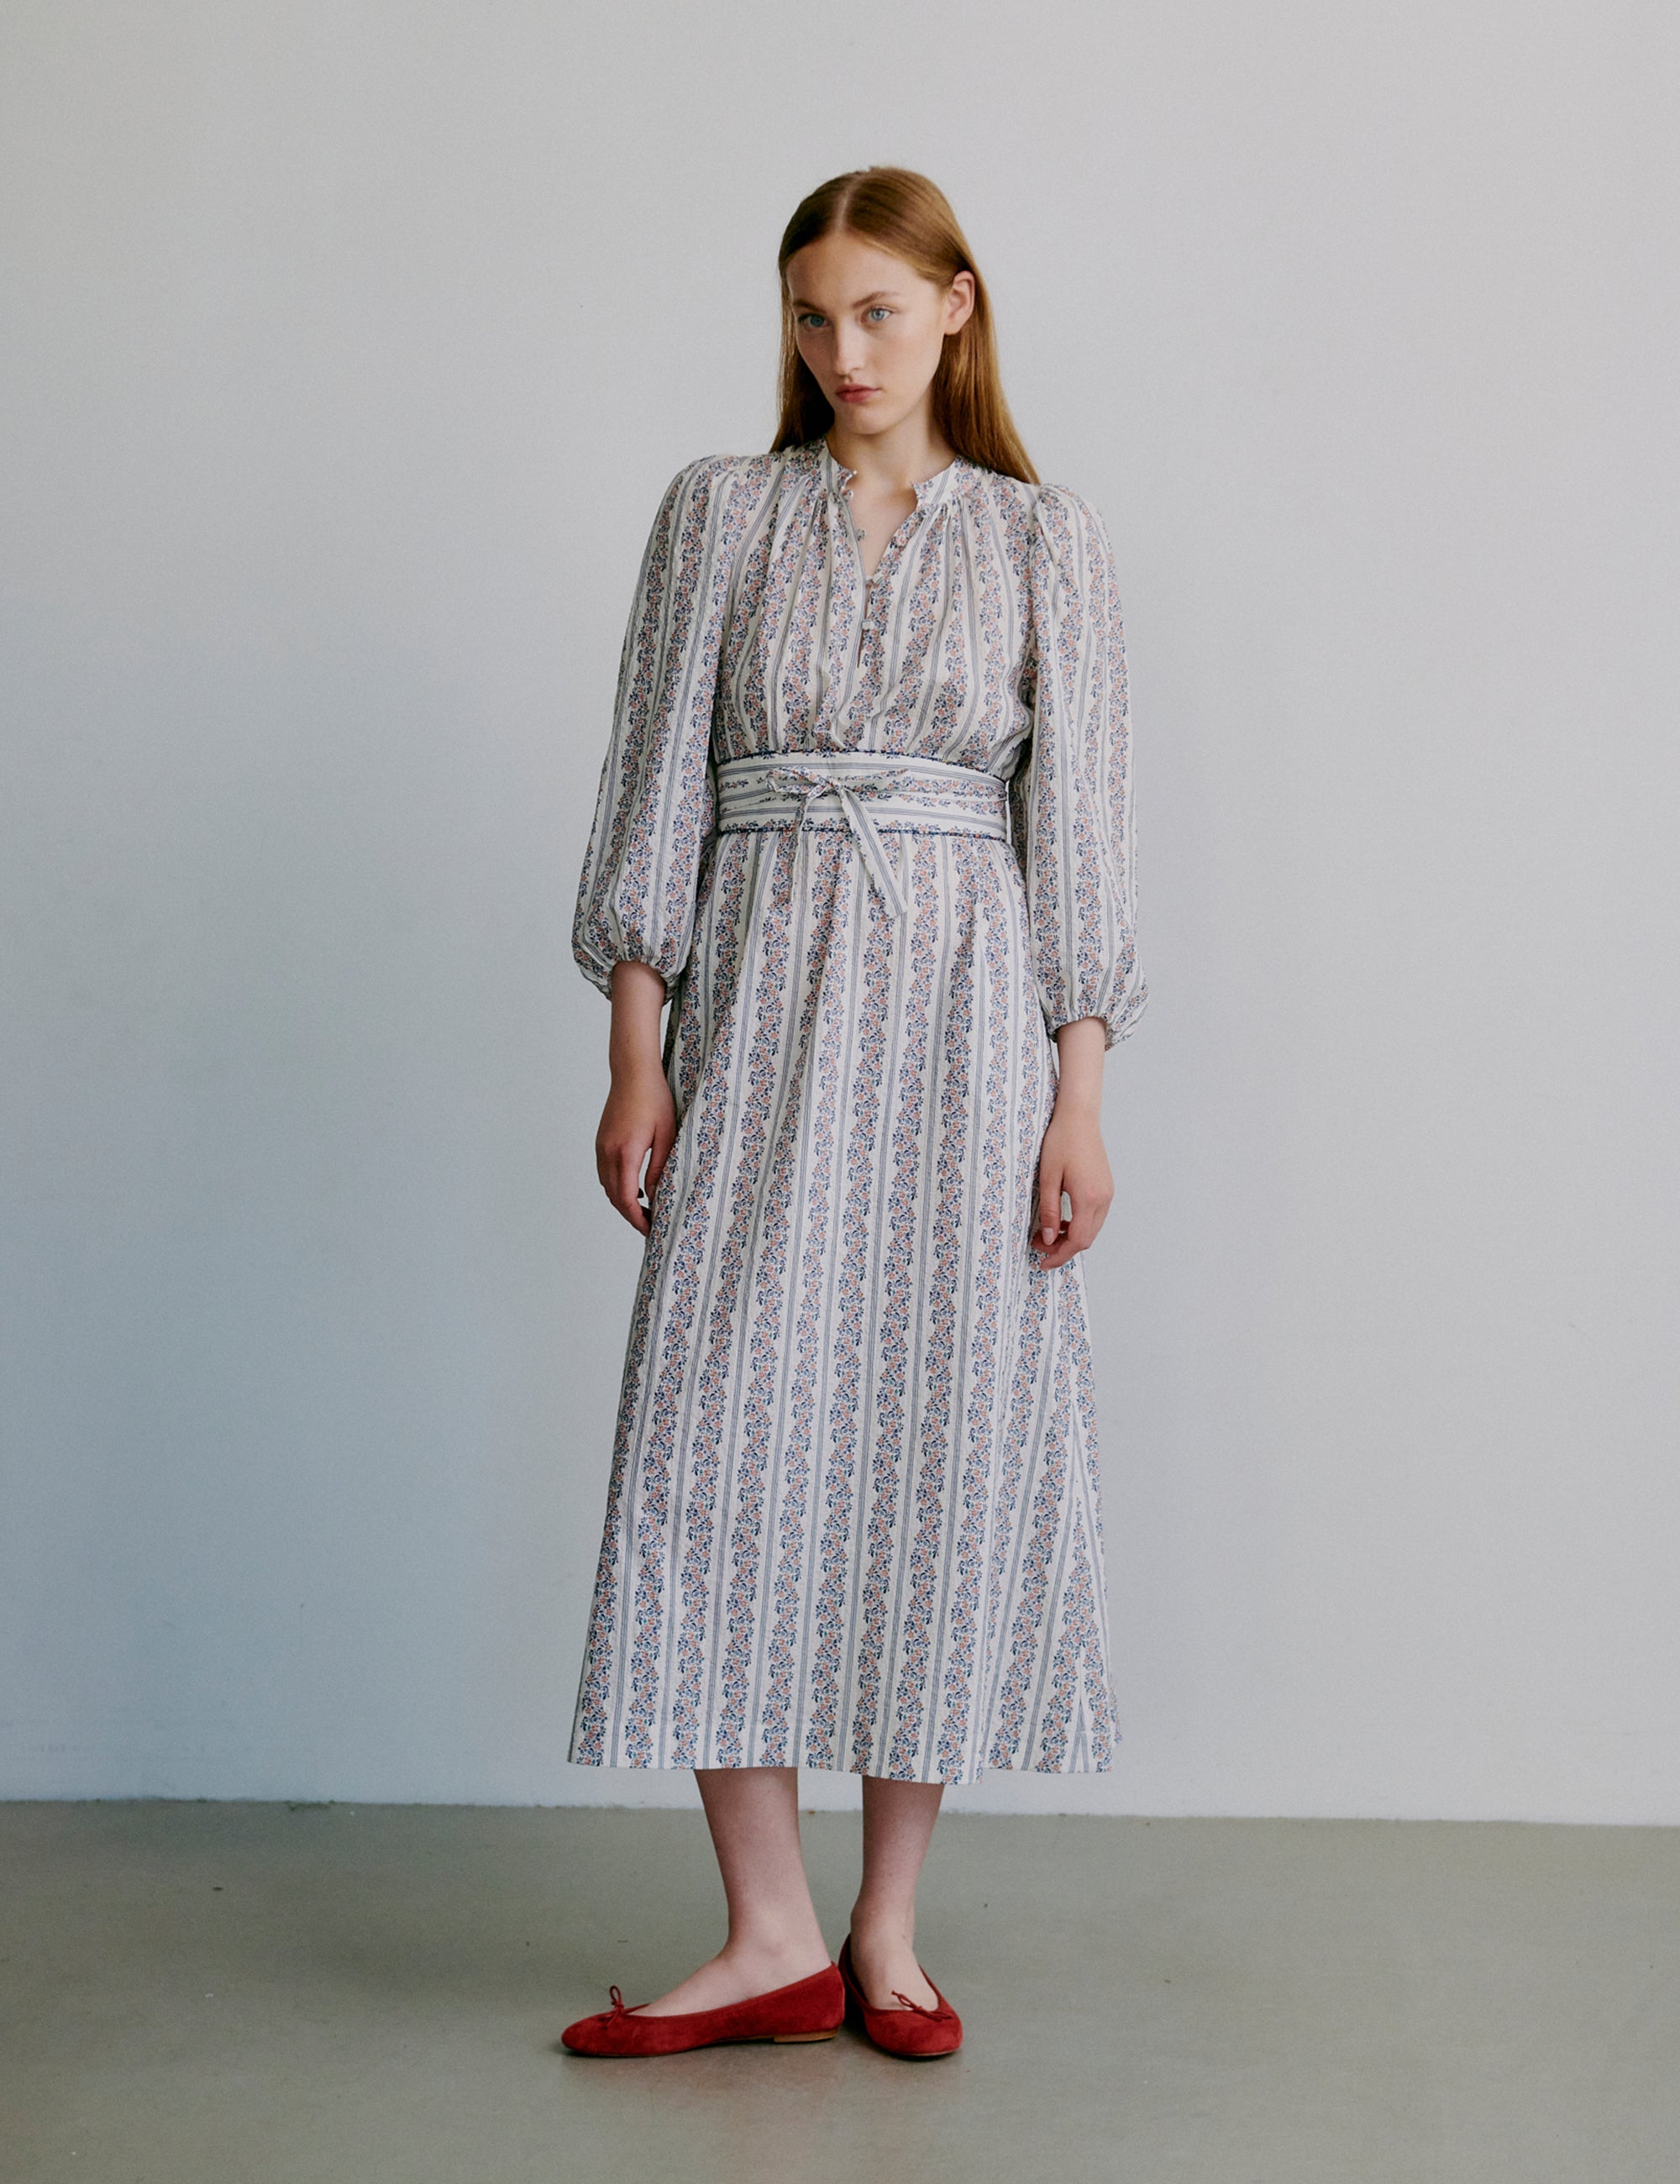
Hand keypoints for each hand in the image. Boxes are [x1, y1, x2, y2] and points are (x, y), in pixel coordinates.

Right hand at [597, 961, 677, 1234]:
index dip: (639, 1219)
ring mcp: (601, 1147)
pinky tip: (635, 1188)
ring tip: (646, 1209)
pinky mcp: (601, 1141)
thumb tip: (657, 1196)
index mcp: (625, 1153)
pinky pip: (605, 1173)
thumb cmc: (655, 1099)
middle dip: (631, 1216)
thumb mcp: (667, 1135)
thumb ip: (660, 1168)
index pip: (627, 1200)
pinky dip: (618, 1187)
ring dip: (623, 1202)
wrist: (633, 1072)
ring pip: (608, 1187)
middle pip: (614, 1198)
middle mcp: (607, 1153)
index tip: (652, 1230)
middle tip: (651, 1226)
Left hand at [1032, 1018, 1111, 1268]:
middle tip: (1038, 1245)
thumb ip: (1049, 1211)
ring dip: (1071, 1236)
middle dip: (1063, 1248)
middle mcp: (1103, 1198)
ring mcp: (1108, 1193)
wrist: (1079, 1117)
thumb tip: (1048, 1238)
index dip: (1059, 1255)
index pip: (1076, 1240)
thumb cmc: (1060, 1142)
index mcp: (1089, 1198)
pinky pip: (1095, 1216)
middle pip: (1087, 1239)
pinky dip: (1079, 1224)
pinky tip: (1061, 1218)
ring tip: (1046, 1232)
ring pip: (1092, 1229)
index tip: (1042, 1261)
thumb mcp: (1047, 1178)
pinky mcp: (1106, 1187)